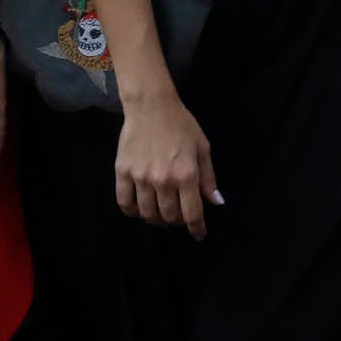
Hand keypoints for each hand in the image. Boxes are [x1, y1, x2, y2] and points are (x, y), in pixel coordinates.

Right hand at [116, 91, 219, 236]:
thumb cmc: (181, 125)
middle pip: (169, 216)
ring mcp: (141, 177)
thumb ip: (209, 178)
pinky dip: (132, 212)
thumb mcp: (203, 149)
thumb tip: (216, 203)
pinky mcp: (123, 172)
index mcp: (186, 175)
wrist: (151, 106)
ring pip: (148, 213)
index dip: (197, 228)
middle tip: (178, 215)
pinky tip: (139, 210)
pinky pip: (125, 202)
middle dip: (177, 221)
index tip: (199, 234)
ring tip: (160, 214)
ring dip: (156, 219)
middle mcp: (163, 180)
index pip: (192, 214)